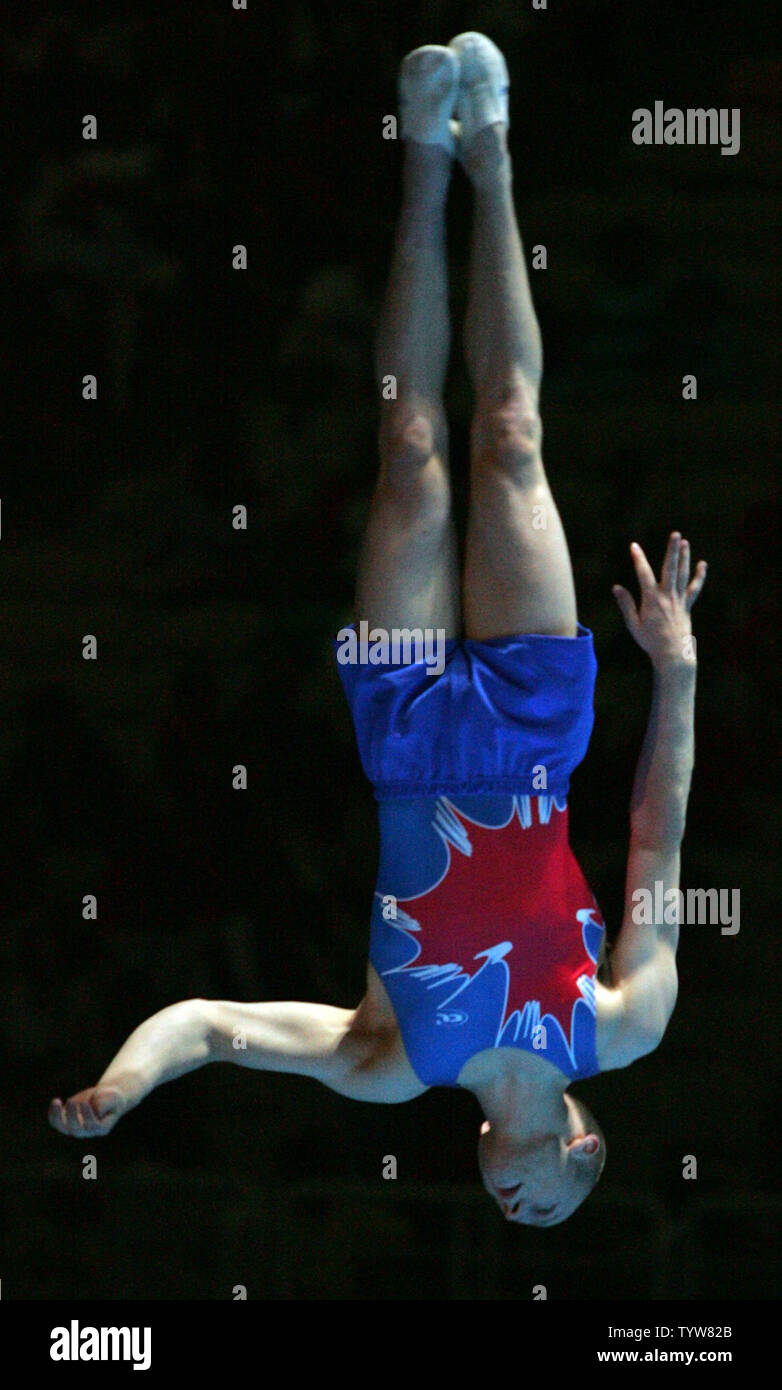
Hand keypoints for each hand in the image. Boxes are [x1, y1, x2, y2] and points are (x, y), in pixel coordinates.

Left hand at [48, 1083, 131, 1137]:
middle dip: (71, 1115)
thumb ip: (106, 1103)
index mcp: (101, 1128)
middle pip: (75, 1129)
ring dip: (57, 1116)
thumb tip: (94, 1109)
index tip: (84, 1102)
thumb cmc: (111, 1098)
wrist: (105, 1098)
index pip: (91, 1126)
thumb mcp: (113, 1098)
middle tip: (72, 1100)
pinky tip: (56, 1102)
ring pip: (62, 1127)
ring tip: (56, 1101)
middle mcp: (87, 1131)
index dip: (86, 1116)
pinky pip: (56, 1122)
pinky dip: (53, 1114)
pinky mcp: (67, 1121)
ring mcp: (76, 1127)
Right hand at [613, 532, 706, 670]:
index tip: (634, 546)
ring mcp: (679, 600)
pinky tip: (702, 564)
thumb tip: (616, 587)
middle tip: (676, 534)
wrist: (672, 654)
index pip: (643, 574)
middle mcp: (667, 596)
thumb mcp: (633, 624)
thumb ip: (626, 604)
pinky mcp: (687, 605)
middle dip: (672, 550)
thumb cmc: (650, 641)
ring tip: (684, 542)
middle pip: (670, 568)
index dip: (638, 558)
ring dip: (684, 557)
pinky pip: (694, 588)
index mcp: (652, 599)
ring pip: (683, 574)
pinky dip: (699, 576)